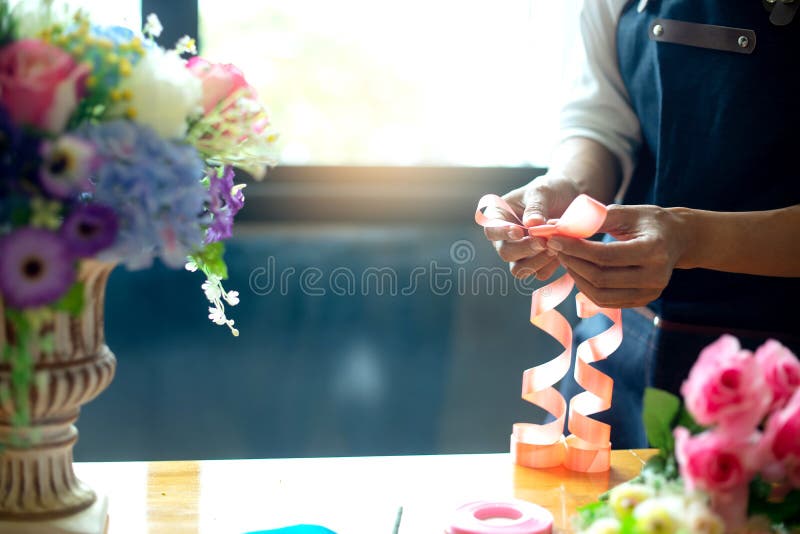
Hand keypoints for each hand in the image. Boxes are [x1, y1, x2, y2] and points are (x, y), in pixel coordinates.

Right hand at [483, 174, 580, 279]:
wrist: (568, 198)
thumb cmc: (549, 190)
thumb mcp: (542, 191)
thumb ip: (536, 206)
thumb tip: (532, 224)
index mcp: (498, 217)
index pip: (491, 230)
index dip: (501, 234)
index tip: (518, 232)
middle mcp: (505, 238)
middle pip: (505, 252)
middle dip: (524, 249)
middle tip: (543, 242)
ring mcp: (520, 253)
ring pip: (519, 269)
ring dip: (537, 261)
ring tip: (555, 246)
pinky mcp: (536, 262)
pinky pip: (539, 273)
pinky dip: (550, 265)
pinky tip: (561, 251)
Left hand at [547, 204, 691, 307]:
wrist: (678, 239)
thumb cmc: (649, 221)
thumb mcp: (626, 212)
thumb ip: (596, 219)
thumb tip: (561, 226)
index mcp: (653, 250)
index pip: (605, 255)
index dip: (575, 249)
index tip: (555, 238)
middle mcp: (655, 276)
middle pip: (601, 278)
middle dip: (572, 262)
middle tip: (556, 247)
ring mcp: (650, 292)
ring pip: (600, 294)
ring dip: (576, 277)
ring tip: (565, 258)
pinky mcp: (642, 301)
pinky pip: (606, 300)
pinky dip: (587, 287)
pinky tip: (578, 270)